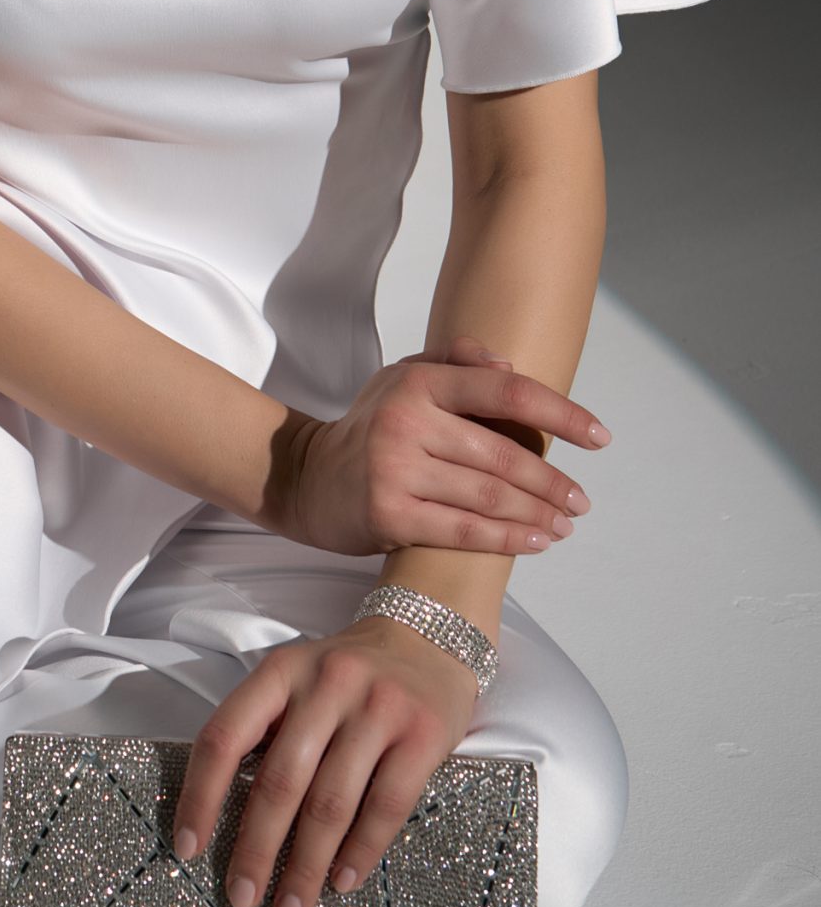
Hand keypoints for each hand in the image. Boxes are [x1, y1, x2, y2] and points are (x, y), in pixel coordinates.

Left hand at [169, 614, 480, 906]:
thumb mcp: (296, 679)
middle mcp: (326, 685)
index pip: (225, 736)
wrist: (429, 638)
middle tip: (241, 897)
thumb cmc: (348, 674)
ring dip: (307, 866)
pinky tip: (342, 881)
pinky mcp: (424, 734)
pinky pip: (386, 805)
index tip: (188, 847)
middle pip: (280, 781)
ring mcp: (378, 708)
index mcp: (281, 671)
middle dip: (257, 849)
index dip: (200, 795)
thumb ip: (265, 729)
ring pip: (331, 802)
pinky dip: (360, 851)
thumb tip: (223, 814)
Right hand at [269, 334, 607, 558]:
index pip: (505, 393)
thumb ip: (454, 363)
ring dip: (537, 513)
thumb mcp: (401, 379)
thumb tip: (508, 366)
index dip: (560, 414)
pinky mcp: (389, 515)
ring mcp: (396, 470)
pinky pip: (463, 530)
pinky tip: (537, 543)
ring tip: (566, 523)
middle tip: (581, 499)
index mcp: (418, 383)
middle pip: (502, 455)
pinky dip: (507, 539)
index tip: (599, 437)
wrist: (307, 478)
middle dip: (552, 481)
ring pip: (488, 496)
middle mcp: (406, 421)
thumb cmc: (370, 428)